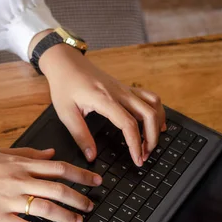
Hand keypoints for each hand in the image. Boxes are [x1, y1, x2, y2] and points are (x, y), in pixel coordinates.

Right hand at [0, 148, 101, 221]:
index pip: (58, 168)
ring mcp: (9, 200)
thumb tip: (51, 153)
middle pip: (58, 188)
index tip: (95, 180)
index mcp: (19, 164)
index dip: (80, 175)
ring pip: (47, 208)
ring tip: (79, 221)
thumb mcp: (0, 153)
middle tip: (91, 205)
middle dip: (79, 197)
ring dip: (67, 216)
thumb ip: (27, 153)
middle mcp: (18, 180)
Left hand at [30, 31, 166, 165]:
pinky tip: (154, 123)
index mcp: (104, 100)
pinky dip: (156, 111)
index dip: (136, 144)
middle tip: (144, 155)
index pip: (129, 124)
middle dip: (152, 138)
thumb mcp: (66, 113)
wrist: (66, 62)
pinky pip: (149, 97)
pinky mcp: (125, 88)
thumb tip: (91, 156)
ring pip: (154, 104)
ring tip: (150, 142)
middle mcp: (119, 93)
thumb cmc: (64, 85)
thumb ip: (80, 135)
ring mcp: (125, 89)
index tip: (137, 159)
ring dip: (157, 124)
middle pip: (149, 114)